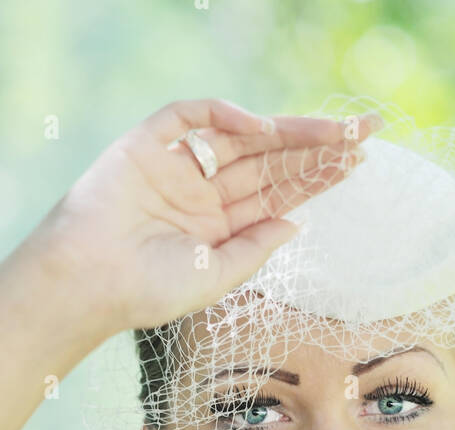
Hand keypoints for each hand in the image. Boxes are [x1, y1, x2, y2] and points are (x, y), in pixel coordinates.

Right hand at [31, 98, 382, 335]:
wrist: (89, 282)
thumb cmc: (149, 291)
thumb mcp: (218, 277)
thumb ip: (256, 247)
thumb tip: (297, 221)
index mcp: (221, 225)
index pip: (278, 192)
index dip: (317, 176)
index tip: (358, 162)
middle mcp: (203, 192)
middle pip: (269, 160)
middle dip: (316, 147)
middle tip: (364, 133)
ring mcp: (177, 165)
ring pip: (242, 137)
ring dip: (287, 131)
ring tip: (333, 132)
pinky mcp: (148, 143)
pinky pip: (190, 115)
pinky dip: (224, 114)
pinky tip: (260, 124)